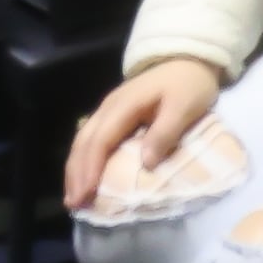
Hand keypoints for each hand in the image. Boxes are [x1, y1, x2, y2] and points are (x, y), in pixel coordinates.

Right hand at [65, 56, 223, 210]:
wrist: (188, 59)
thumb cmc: (188, 85)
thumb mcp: (184, 106)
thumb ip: (165, 133)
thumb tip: (146, 164)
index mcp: (123, 106)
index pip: (100, 141)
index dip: (90, 168)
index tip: (86, 194)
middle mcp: (107, 108)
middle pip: (83, 143)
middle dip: (75, 173)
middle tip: (73, 203)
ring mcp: (107, 110)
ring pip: (82, 141)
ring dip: (74, 169)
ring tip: (73, 195)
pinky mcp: (112, 114)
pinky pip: (90, 139)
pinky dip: (83, 159)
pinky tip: (83, 175)